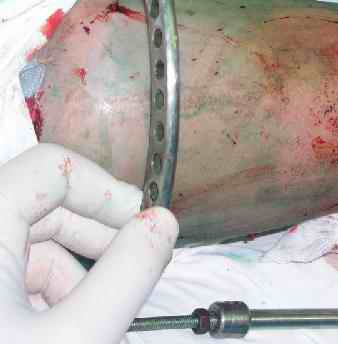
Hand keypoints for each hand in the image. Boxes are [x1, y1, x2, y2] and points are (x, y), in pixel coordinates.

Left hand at [0, 143, 177, 343]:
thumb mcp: (74, 339)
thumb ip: (129, 274)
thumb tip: (162, 225)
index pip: (50, 169)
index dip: (105, 190)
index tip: (142, 225)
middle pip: (40, 205)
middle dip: (94, 237)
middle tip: (134, 272)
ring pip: (24, 244)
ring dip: (71, 274)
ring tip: (98, 322)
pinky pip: (6, 275)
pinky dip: (40, 295)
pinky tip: (62, 331)